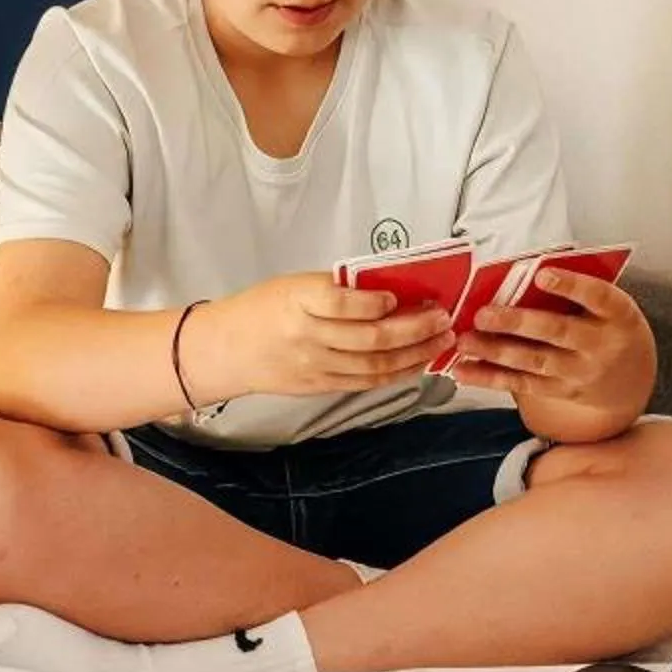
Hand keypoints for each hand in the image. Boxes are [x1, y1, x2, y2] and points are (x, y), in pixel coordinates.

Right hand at [182, 273, 446, 401]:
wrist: (228, 350)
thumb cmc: (263, 307)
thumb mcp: (293, 285)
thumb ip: (336, 289)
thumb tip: (390, 289)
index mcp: (298, 301)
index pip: (342, 303)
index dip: (376, 303)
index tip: (400, 296)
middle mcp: (308, 336)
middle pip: (370, 338)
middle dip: (415, 329)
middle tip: (443, 318)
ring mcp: (315, 366)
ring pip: (375, 365)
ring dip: (415, 354)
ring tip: (441, 341)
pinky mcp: (320, 386)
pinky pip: (366, 382)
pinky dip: (396, 374)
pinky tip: (417, 363)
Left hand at [450, 268, 654, 420]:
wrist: (631, 380)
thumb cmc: (610, 327)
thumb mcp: (609, 305)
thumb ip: (578, 290)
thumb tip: (524, 271)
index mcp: (616, 314)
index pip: (597, 296)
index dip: (571, 285)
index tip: (542, 274)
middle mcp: (600, 345)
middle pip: (557, 332)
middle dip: (517, 323)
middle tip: (482, 315)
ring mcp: (580, 372)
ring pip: (534, 361)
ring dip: (495, 351)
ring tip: (465, 341)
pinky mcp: (561, 390)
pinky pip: (523, 384)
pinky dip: (491, 377)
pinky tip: (465, 370)